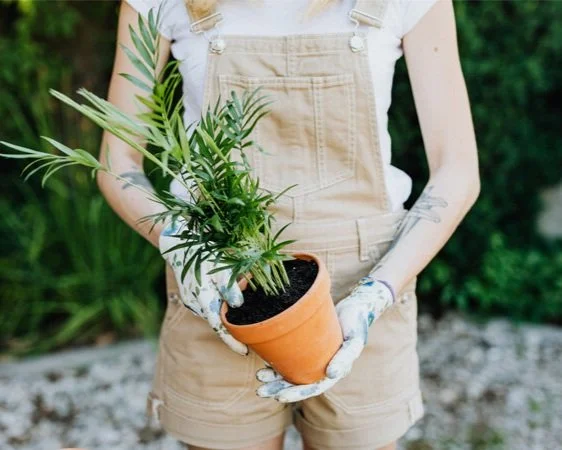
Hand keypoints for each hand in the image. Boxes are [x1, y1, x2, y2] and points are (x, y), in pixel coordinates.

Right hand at [159, 216, 247, 354]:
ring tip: (236, 278)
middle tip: (245, 284)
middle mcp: (195, 304)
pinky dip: (218, 296)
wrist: (179, 241)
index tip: (244, 352)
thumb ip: (229, 286)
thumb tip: (238, 304)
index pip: (219, 328)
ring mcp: (191, 300)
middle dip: (234, 310)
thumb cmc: (203, 252)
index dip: (232, 342)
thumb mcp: (220, 266)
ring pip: (215, 308)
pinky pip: (208, 301)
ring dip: (226, 300)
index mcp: (202, 300)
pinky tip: (220, 280)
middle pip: (220, 316)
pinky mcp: (190, 295)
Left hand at [255, 275, 394, 401]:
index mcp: (334, 371)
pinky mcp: (306, 343)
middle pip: (298, 383)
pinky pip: (290, 355)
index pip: (313, 389)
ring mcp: (313, 355)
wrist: (356, 304)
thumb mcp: (354, 340)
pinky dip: (277, 359)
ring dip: (274, 377)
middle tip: (261, 391)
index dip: (296, 394)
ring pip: (291, 370)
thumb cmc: (357, 322)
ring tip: (260, 376)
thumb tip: (331, 374)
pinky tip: (265, 358)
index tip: (279, 397)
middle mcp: (322, 366)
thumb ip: (345, 358)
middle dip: (278, 388)